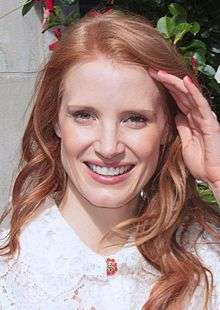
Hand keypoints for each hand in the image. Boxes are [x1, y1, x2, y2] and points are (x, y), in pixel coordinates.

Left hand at [148, 68, 219, 188]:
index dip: (165, 88)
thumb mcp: (185, 141)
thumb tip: (176, 115)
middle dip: (166, 81)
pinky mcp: (210, 122)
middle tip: (151, 70)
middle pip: (181, 93)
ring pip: (189, 94)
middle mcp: (197, 115)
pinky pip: (200, 104)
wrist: (212, 175)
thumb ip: (182, 127)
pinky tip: (184, 81)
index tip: (150, 80)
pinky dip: (193, 92)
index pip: (177, 98)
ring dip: (175, 82)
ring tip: (161, 72)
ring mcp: (204, 117)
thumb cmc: (201, 160)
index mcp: (191, 119)